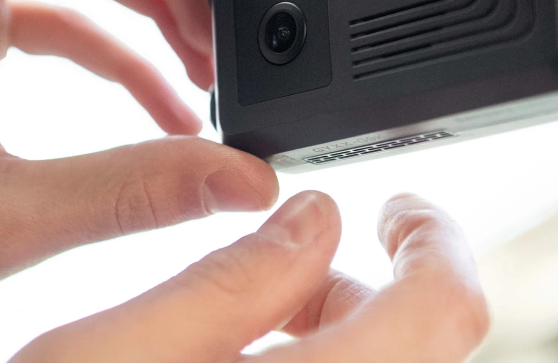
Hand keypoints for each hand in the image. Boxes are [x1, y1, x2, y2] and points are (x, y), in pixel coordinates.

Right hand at [12, 192, 489, 362]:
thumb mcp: (111, 354)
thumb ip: (228, 281)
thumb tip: (315, 217)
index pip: (445, 310)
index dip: (433, 241)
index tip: (396, 209)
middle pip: (419, 341)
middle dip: (357, 287)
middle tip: (279, 272)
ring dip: (336, 334)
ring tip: (246, 328)